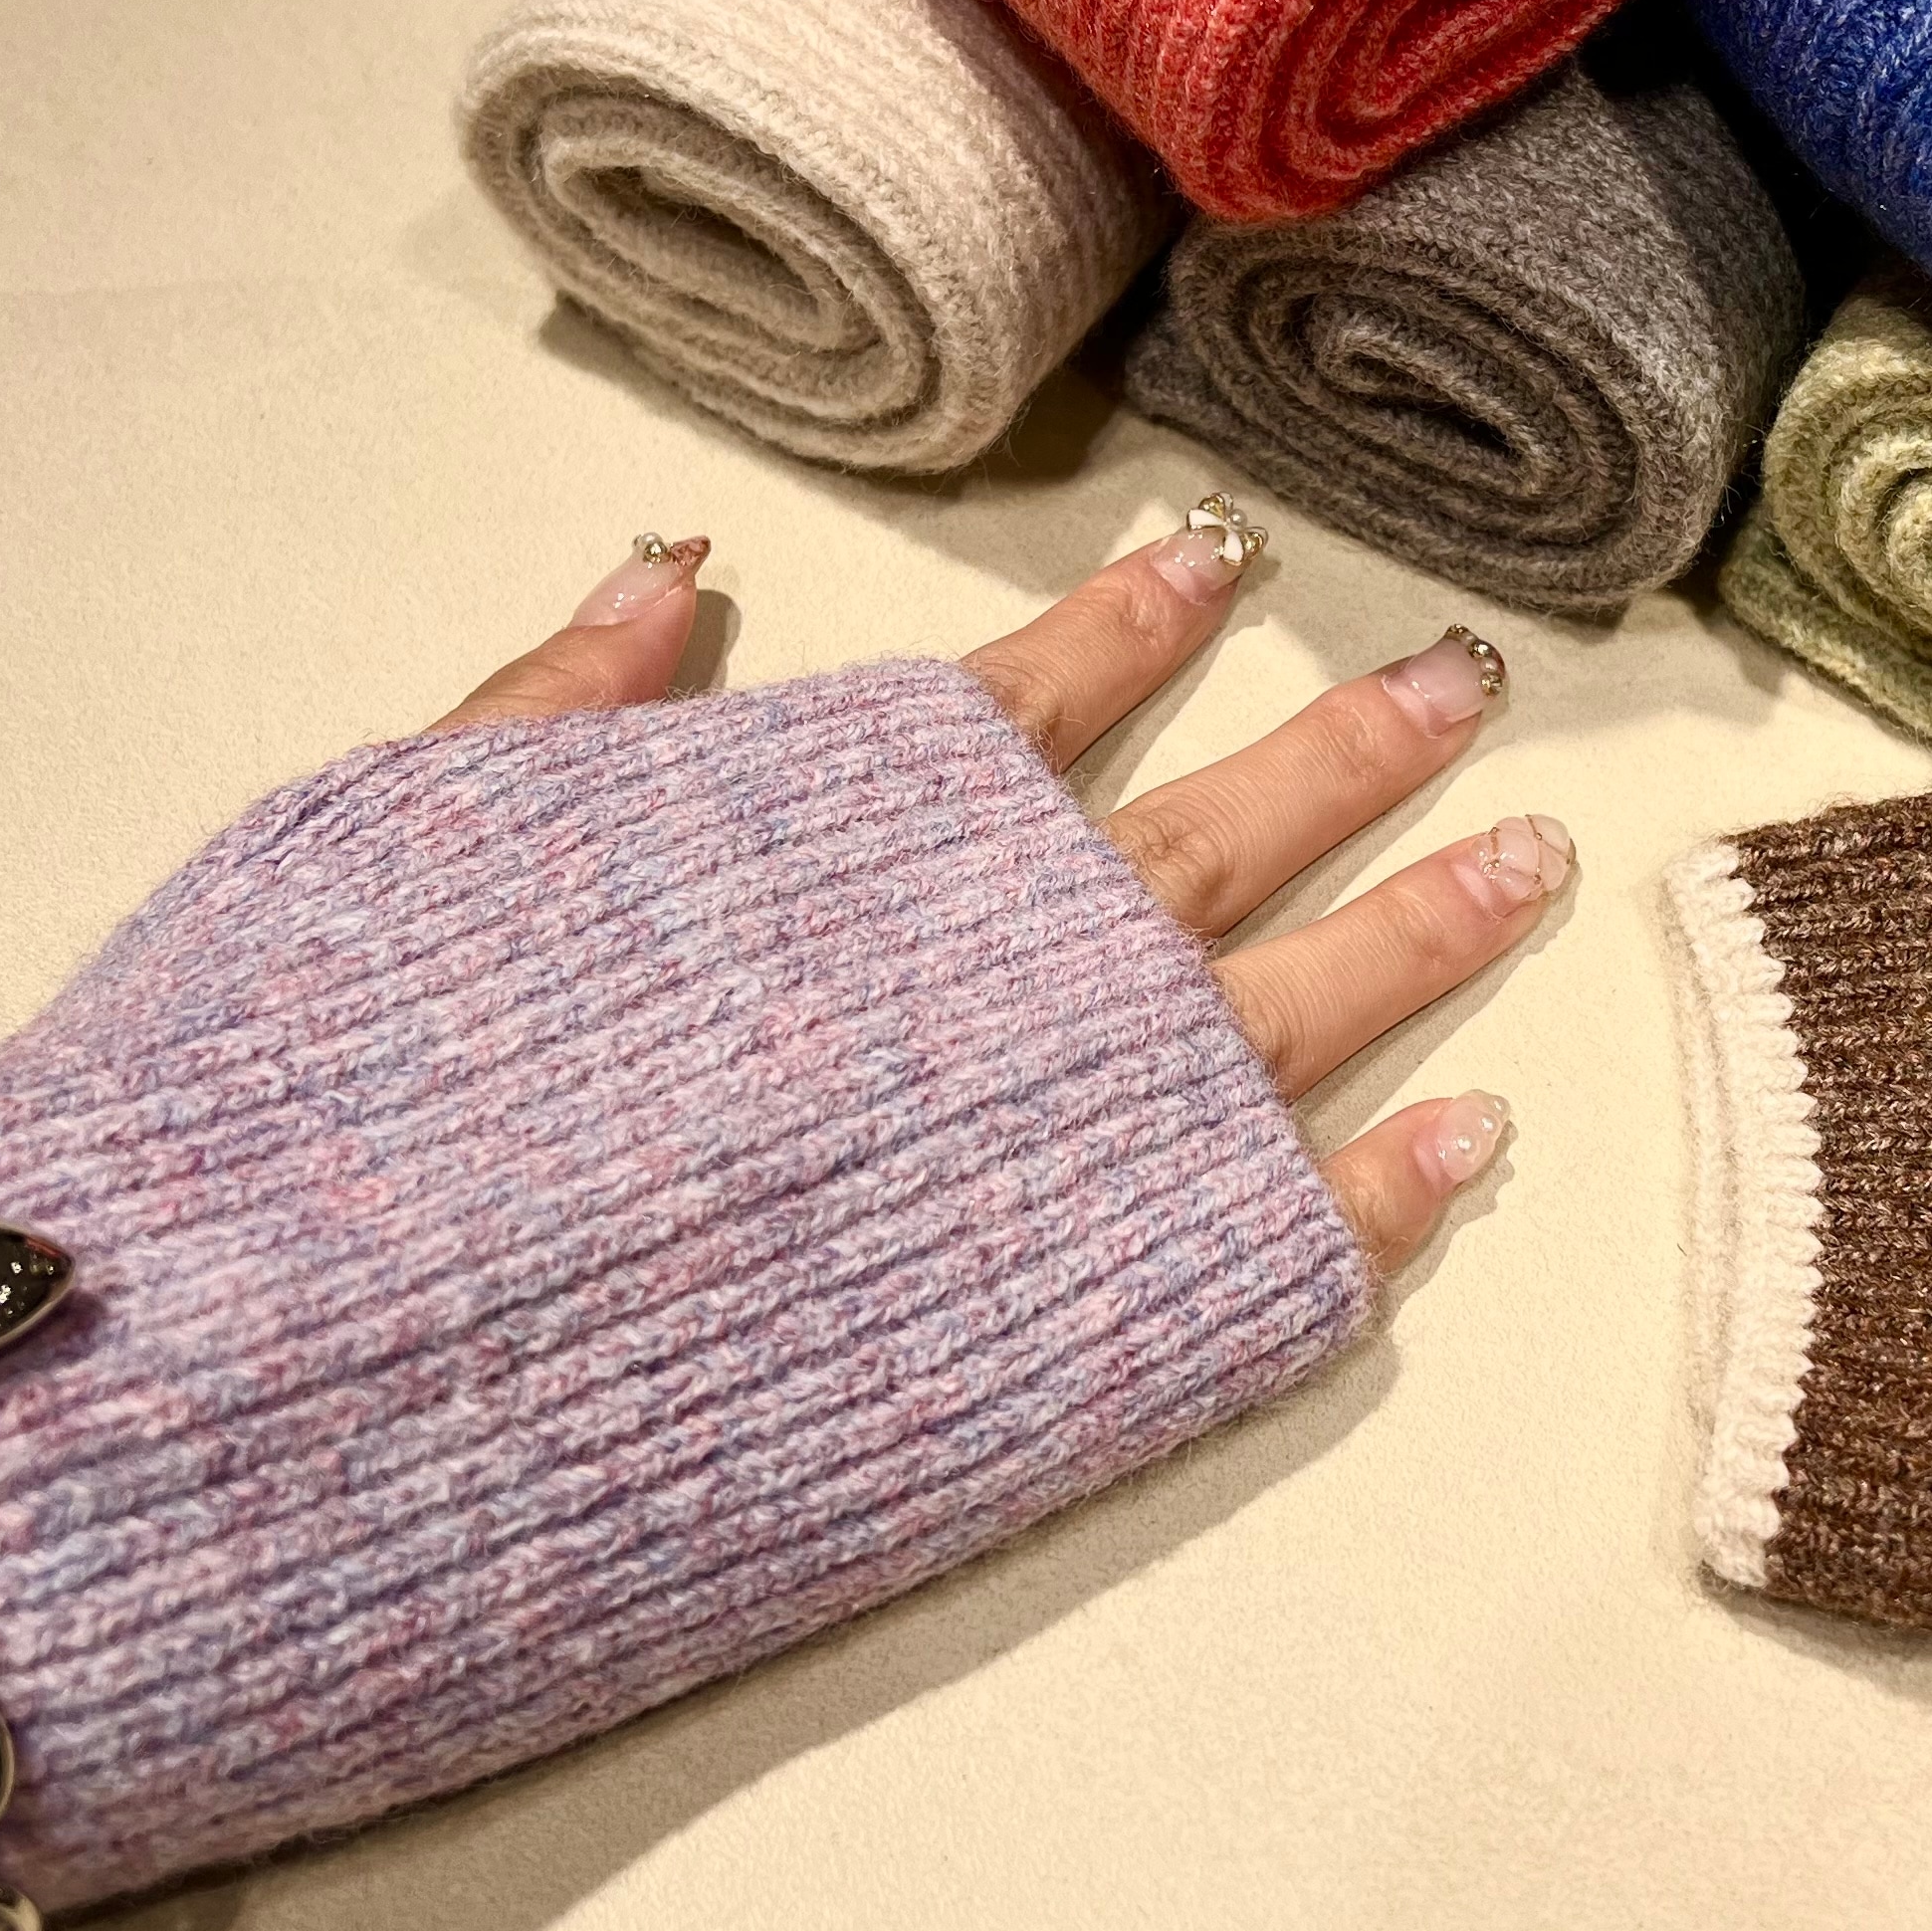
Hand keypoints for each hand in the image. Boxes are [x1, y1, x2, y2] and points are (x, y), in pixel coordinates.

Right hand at [435, 510, 1568, 1271]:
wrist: (398, 1373)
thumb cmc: (400, 1098)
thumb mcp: (434, 842)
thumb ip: (569, 704)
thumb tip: (670, 563)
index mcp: (872, 843)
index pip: (1041, 695)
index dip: (1138, 617)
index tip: (1223, 557)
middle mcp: (1015, 973)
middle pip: (1232, 831)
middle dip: (1358, 744)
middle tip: (1467, 678)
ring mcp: (1086, 1147)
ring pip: (1310, 1004)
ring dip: (1431, 923)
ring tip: (1533, 856)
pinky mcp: (1105, 1320)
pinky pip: (1290, 1235)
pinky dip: (1394, 1190)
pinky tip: (1477, 1142)